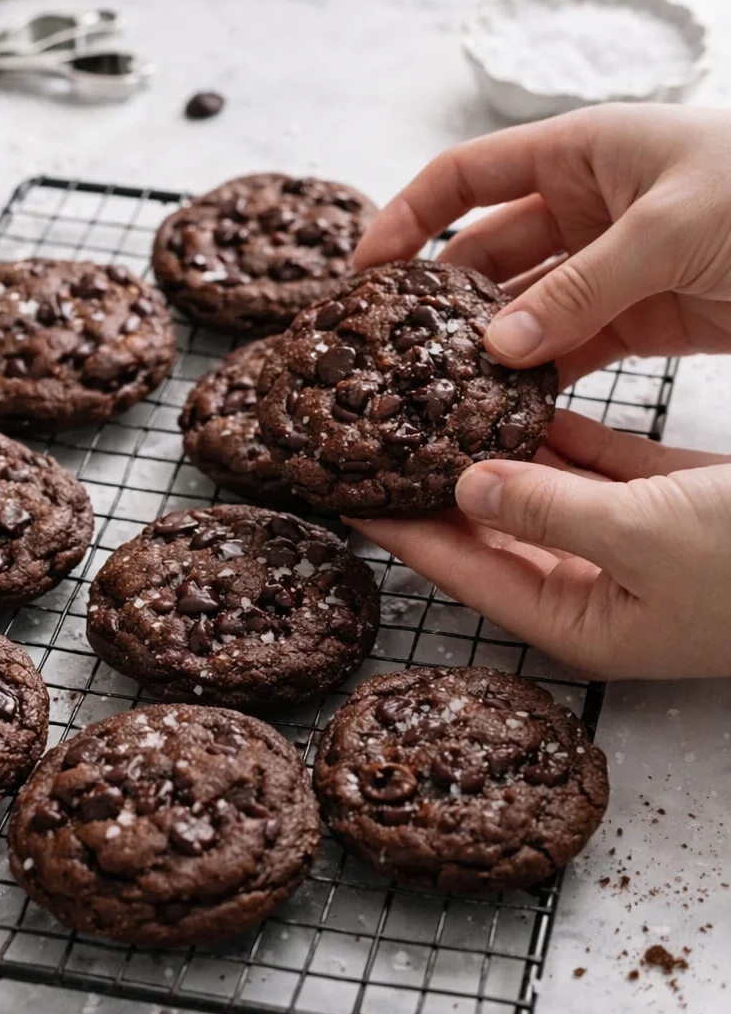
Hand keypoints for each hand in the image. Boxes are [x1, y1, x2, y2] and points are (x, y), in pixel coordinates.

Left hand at [349, 410, 730, 679]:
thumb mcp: (646, 536)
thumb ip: (549, 509)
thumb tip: (465, 485)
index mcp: (583, 621)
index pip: (466, 572)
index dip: (404, 531)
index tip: (343, 492)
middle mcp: (599, 589)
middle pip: (493, 532)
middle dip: (436, 486)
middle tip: (375, 438)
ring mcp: (634, 546)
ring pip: (542, 492)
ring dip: (492, 450)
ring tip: (429, 404)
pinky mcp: (670, 502)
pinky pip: (596, 465)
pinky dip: (561, 432)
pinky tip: (518, 392)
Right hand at [353, 104, 730, 387]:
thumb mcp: (673, 225)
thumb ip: (582, 286)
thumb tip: (499, 347)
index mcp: (579, 150)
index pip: (465, 176)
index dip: (406, 217)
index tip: (362, 272)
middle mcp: (583, 205)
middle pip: (485, 253)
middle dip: (442, 301)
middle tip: (396, 356)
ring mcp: (607, 265)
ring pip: (523, 310)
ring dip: (489, 350)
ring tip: (443, 395)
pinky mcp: (638, 317)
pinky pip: (569, 347)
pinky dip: (539, 377)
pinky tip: (508, 408)